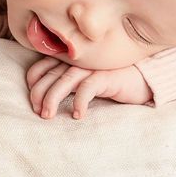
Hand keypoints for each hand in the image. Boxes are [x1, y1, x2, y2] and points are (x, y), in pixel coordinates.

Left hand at [26, 57, 152, 118]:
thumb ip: (66, 82)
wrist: (142, 78)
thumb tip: (44, 98)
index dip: (33, 81)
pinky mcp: (106, 76)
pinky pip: (87, 88)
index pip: (42, 65)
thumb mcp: (83, 80)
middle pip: (50, 74)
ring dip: (53, 98)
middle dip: (39, 94)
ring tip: (48, 116)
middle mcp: (78, 61)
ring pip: (65, 80)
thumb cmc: (110, 80)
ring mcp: (92, 67)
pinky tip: (77, 115)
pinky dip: (79, 101)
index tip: (33, 100)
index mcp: (70, 59)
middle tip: (38, 112)